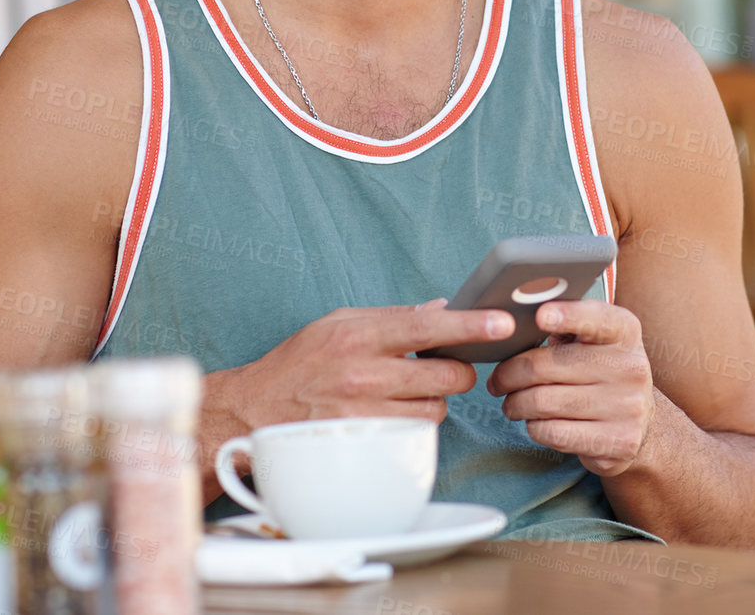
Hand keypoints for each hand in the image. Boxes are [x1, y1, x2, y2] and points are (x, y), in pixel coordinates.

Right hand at [217, 298, 513, 430]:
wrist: (252, 411)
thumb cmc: (298, 363)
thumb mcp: (337, 324)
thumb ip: (390, 317)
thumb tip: (439, 309)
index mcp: (359, 335)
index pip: (428, 327)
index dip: (472, 325)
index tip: (503, 322)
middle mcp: (363, 374)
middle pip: (447, 376)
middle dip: (456, 371)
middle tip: (443, 367)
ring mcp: (364, 414)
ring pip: (436, 409)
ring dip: (432, 401)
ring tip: (404, 392)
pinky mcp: (364, 445)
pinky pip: (415, 435)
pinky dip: (414, 423)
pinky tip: (394, 413)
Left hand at [486, 299, 655, 476]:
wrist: (639, 423)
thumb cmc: (599, 372)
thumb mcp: (591, 341)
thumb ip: (563, 327)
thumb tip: (512, 325)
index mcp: (624, 331)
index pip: (596, 318)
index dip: (567, 315)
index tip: (541, 316)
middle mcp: (631, 365)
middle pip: (547, 366)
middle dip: (510, 375)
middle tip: (497, 382)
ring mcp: (628, 406)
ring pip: (544, 402)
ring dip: (516, 404)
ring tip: (513, 404)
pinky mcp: (619, 441)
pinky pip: (554, 433)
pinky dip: (535, 427)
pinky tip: (536, 423)